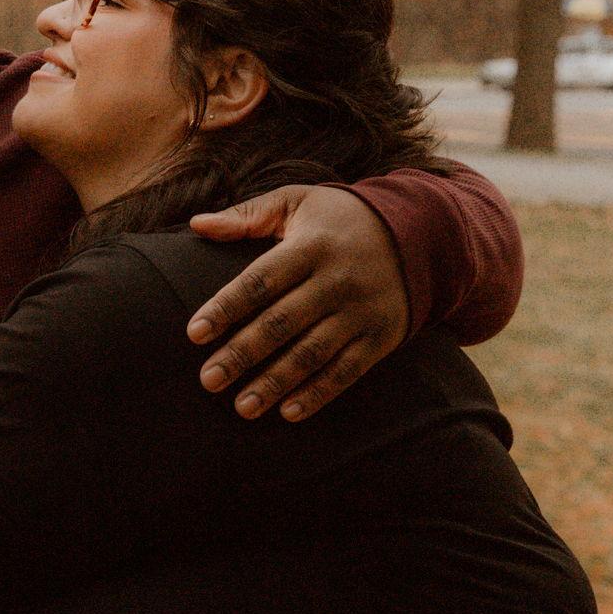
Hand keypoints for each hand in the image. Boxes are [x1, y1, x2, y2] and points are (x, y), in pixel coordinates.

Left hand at [186, 186, 408, 421]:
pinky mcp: (381, 336)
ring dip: (275, 383)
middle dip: (242, 354)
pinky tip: (288, 412)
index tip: (194, 333)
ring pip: (312, 354)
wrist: (418, 232)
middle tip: (208, 380)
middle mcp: (337, 280)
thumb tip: (197, 224)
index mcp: (310, 245)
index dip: (226, 307)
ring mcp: (361, 311)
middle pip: (281, 323)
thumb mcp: (295, 201)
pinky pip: (347, 370)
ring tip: (242, 407)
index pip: (260, 280)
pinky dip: (319, 394)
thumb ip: (246, 215)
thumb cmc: (338, 216)